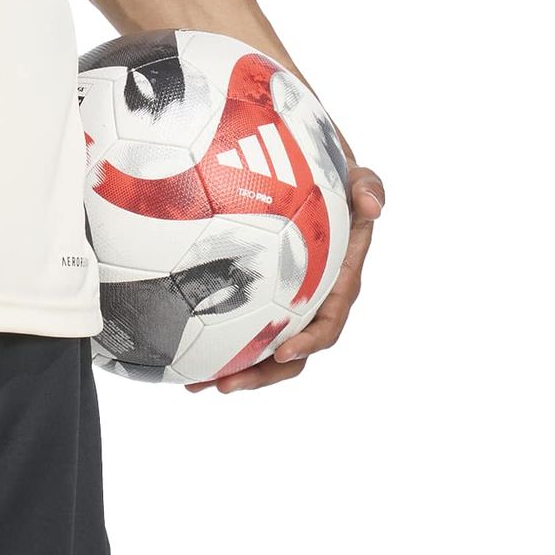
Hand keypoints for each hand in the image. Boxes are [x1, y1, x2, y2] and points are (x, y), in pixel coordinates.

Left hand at [184, 157, 384, 393]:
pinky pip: (242, 323)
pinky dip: (216, 340)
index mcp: (339, 280)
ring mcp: (286, 299)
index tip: (284, 351)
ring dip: (234, 370)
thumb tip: (372, 204)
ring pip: (264, 347)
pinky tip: (182, 353)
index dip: (309, 341)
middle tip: (225, 384)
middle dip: (262, 373)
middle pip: (293, 350)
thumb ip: (368, 186)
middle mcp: (313, 299)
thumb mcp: (353, 176)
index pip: (329, 321)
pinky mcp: (261, 293)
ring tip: (196, 384)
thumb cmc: (332, 175)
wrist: (307, 169)